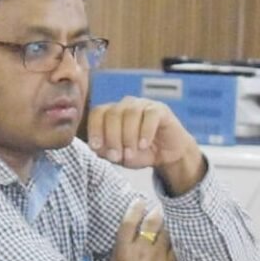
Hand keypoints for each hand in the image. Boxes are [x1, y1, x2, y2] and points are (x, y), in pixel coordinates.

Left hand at [86, 96, 204, 194]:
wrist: (167, 154)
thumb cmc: (139, 152)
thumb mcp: (119, 156)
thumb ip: (105, 151)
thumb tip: (96, 147)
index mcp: (111, 113)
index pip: (97, 113)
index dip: (94, 129)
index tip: (95, 147)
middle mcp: (125, 105)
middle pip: (112, 114)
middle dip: (112, 137)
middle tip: (116, 156)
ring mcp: (143, 104)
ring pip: (130, 114)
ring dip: (128, 137)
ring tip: (130, 153)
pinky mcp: (160, 109)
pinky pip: (150, 115)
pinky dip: (145, 132)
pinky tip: (143, 145)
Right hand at [105, 199, 179, 260]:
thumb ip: (108, 259)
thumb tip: (92, 255)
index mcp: (124, 252)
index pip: (129, 222)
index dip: (134, 208)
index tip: (138, 202)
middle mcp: (143, 252)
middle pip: (152, 224)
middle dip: (154, 213)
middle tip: (155, 209)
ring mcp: (160, 260)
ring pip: (167, 235)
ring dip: (165, 228)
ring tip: (164, 225)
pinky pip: (176, 251)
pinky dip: (174, 245)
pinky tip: (172, 244)